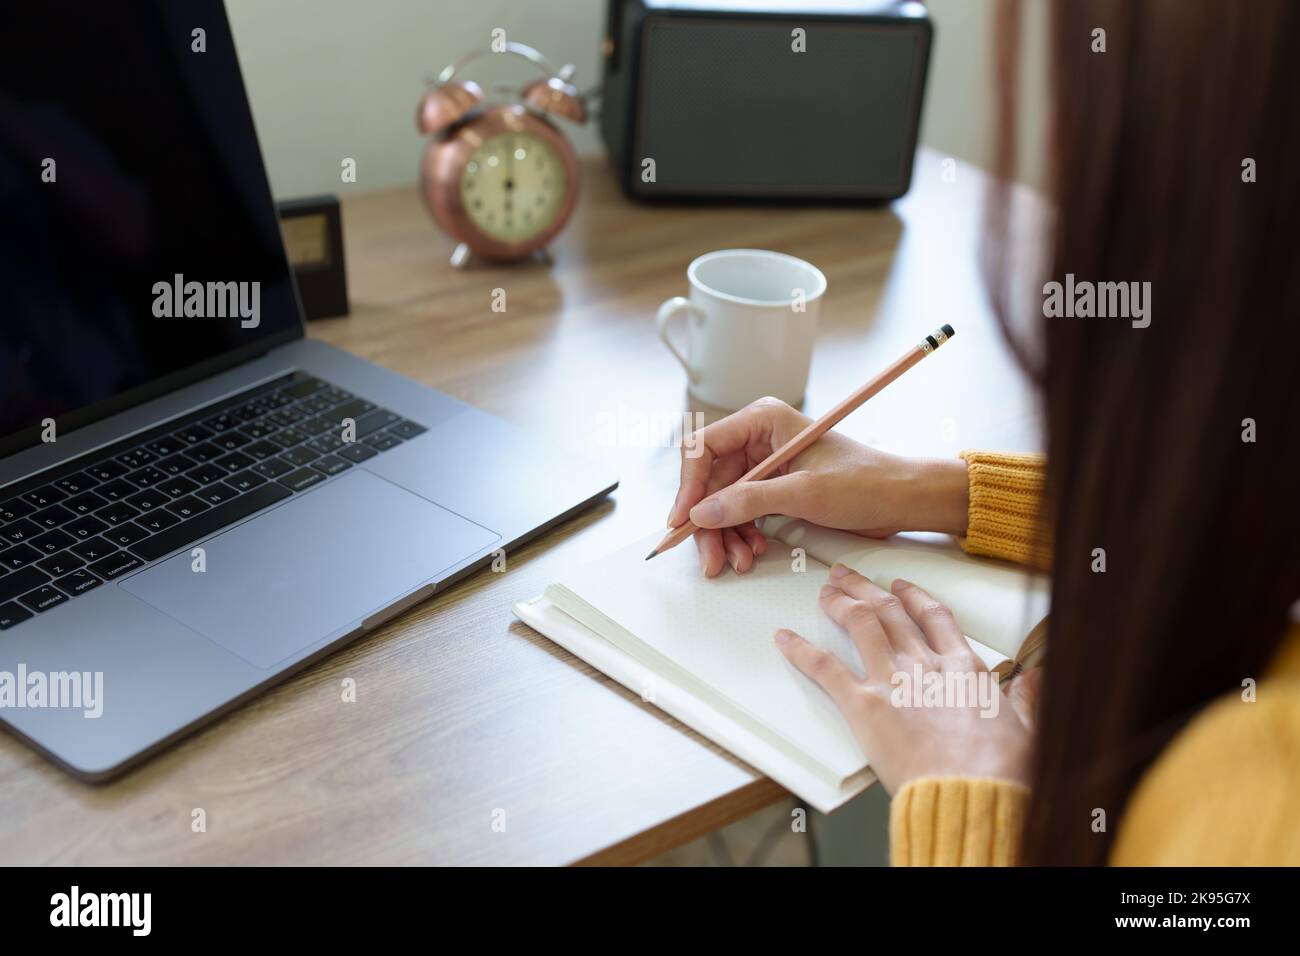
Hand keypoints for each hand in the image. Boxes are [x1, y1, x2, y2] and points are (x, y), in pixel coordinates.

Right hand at [667, 397, 969, 576]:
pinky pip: (742, 513)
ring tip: (738, 562)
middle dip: (709, 522)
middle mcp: (759, 439)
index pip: (704, 447)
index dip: (689, 485)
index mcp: (764, 421)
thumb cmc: (865, 482)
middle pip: (710, 482)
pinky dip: (742, 535)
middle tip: (710, 558)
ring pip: (723, 503)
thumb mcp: (805, 492)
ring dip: (725, 535)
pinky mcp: (775, 489)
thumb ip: (749, 501)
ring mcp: (765, 465)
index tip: (685, 520)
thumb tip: (702, 513)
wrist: (902, 500)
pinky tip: (752, 553)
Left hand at [775, 566, 1040, 793]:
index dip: (914, 596)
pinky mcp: (864, 705)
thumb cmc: (1001, 770)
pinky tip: (785, 639)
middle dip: (866, 589)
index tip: (900, 585)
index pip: (934, 617)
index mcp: (963, 667)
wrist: (972, 792)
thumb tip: (1035, 676)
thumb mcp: (1026, 728)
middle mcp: (925, 664)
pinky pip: (827, 669)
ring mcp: (893, 680)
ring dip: (839, 602)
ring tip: (824, 590)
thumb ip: (1026, 697)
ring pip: (861, 624)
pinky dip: (802, 651)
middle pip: (890, 611)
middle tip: (846, 576)